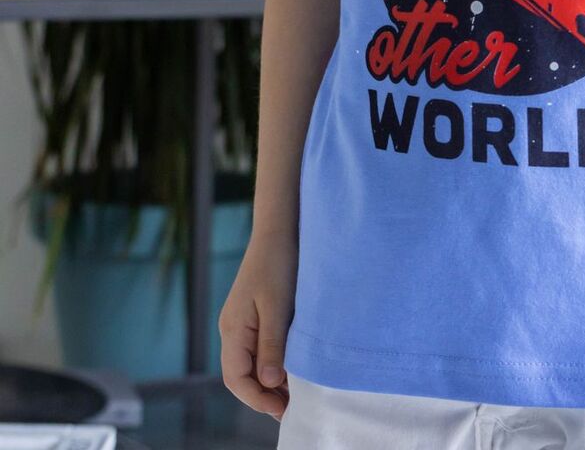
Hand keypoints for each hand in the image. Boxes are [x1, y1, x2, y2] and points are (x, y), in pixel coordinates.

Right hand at [219, 229, 297, 420]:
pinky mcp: (255, 315)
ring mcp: (242, 322)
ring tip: (297, 390)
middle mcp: (232, 329)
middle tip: (293, 406)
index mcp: (233, 329)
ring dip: (270, 380)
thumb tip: (271, 383)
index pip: (236, 379)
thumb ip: (272, 345)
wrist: (279, 228)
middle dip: (264, 394)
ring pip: (251, 363)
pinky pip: (259, 348)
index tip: (282, 410)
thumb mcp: (277, 306)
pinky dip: (274, 362)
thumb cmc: (278, 263)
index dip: (257, 399)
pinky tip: (293, 365)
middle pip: (241, 376)